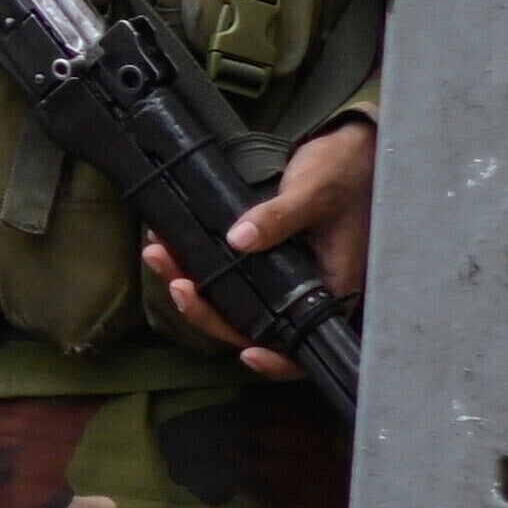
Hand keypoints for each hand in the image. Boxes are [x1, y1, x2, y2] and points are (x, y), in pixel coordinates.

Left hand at [152, 119, 378, 379]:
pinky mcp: (268, 258)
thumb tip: (240, 240)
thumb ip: (280, 217)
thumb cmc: (346, 171)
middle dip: (209, 311)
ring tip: (158, 256)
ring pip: (235, 301)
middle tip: (176, 281)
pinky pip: (230, 275)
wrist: (349, 146)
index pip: (305, 343)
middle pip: (255, 325)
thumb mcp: (313, 192)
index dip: (278, 361)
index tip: (247, 353)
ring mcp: (286, 277)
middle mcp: (309, 291)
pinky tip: (170, 247)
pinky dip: (199, 265)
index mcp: (334, 289)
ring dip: (194, 285)